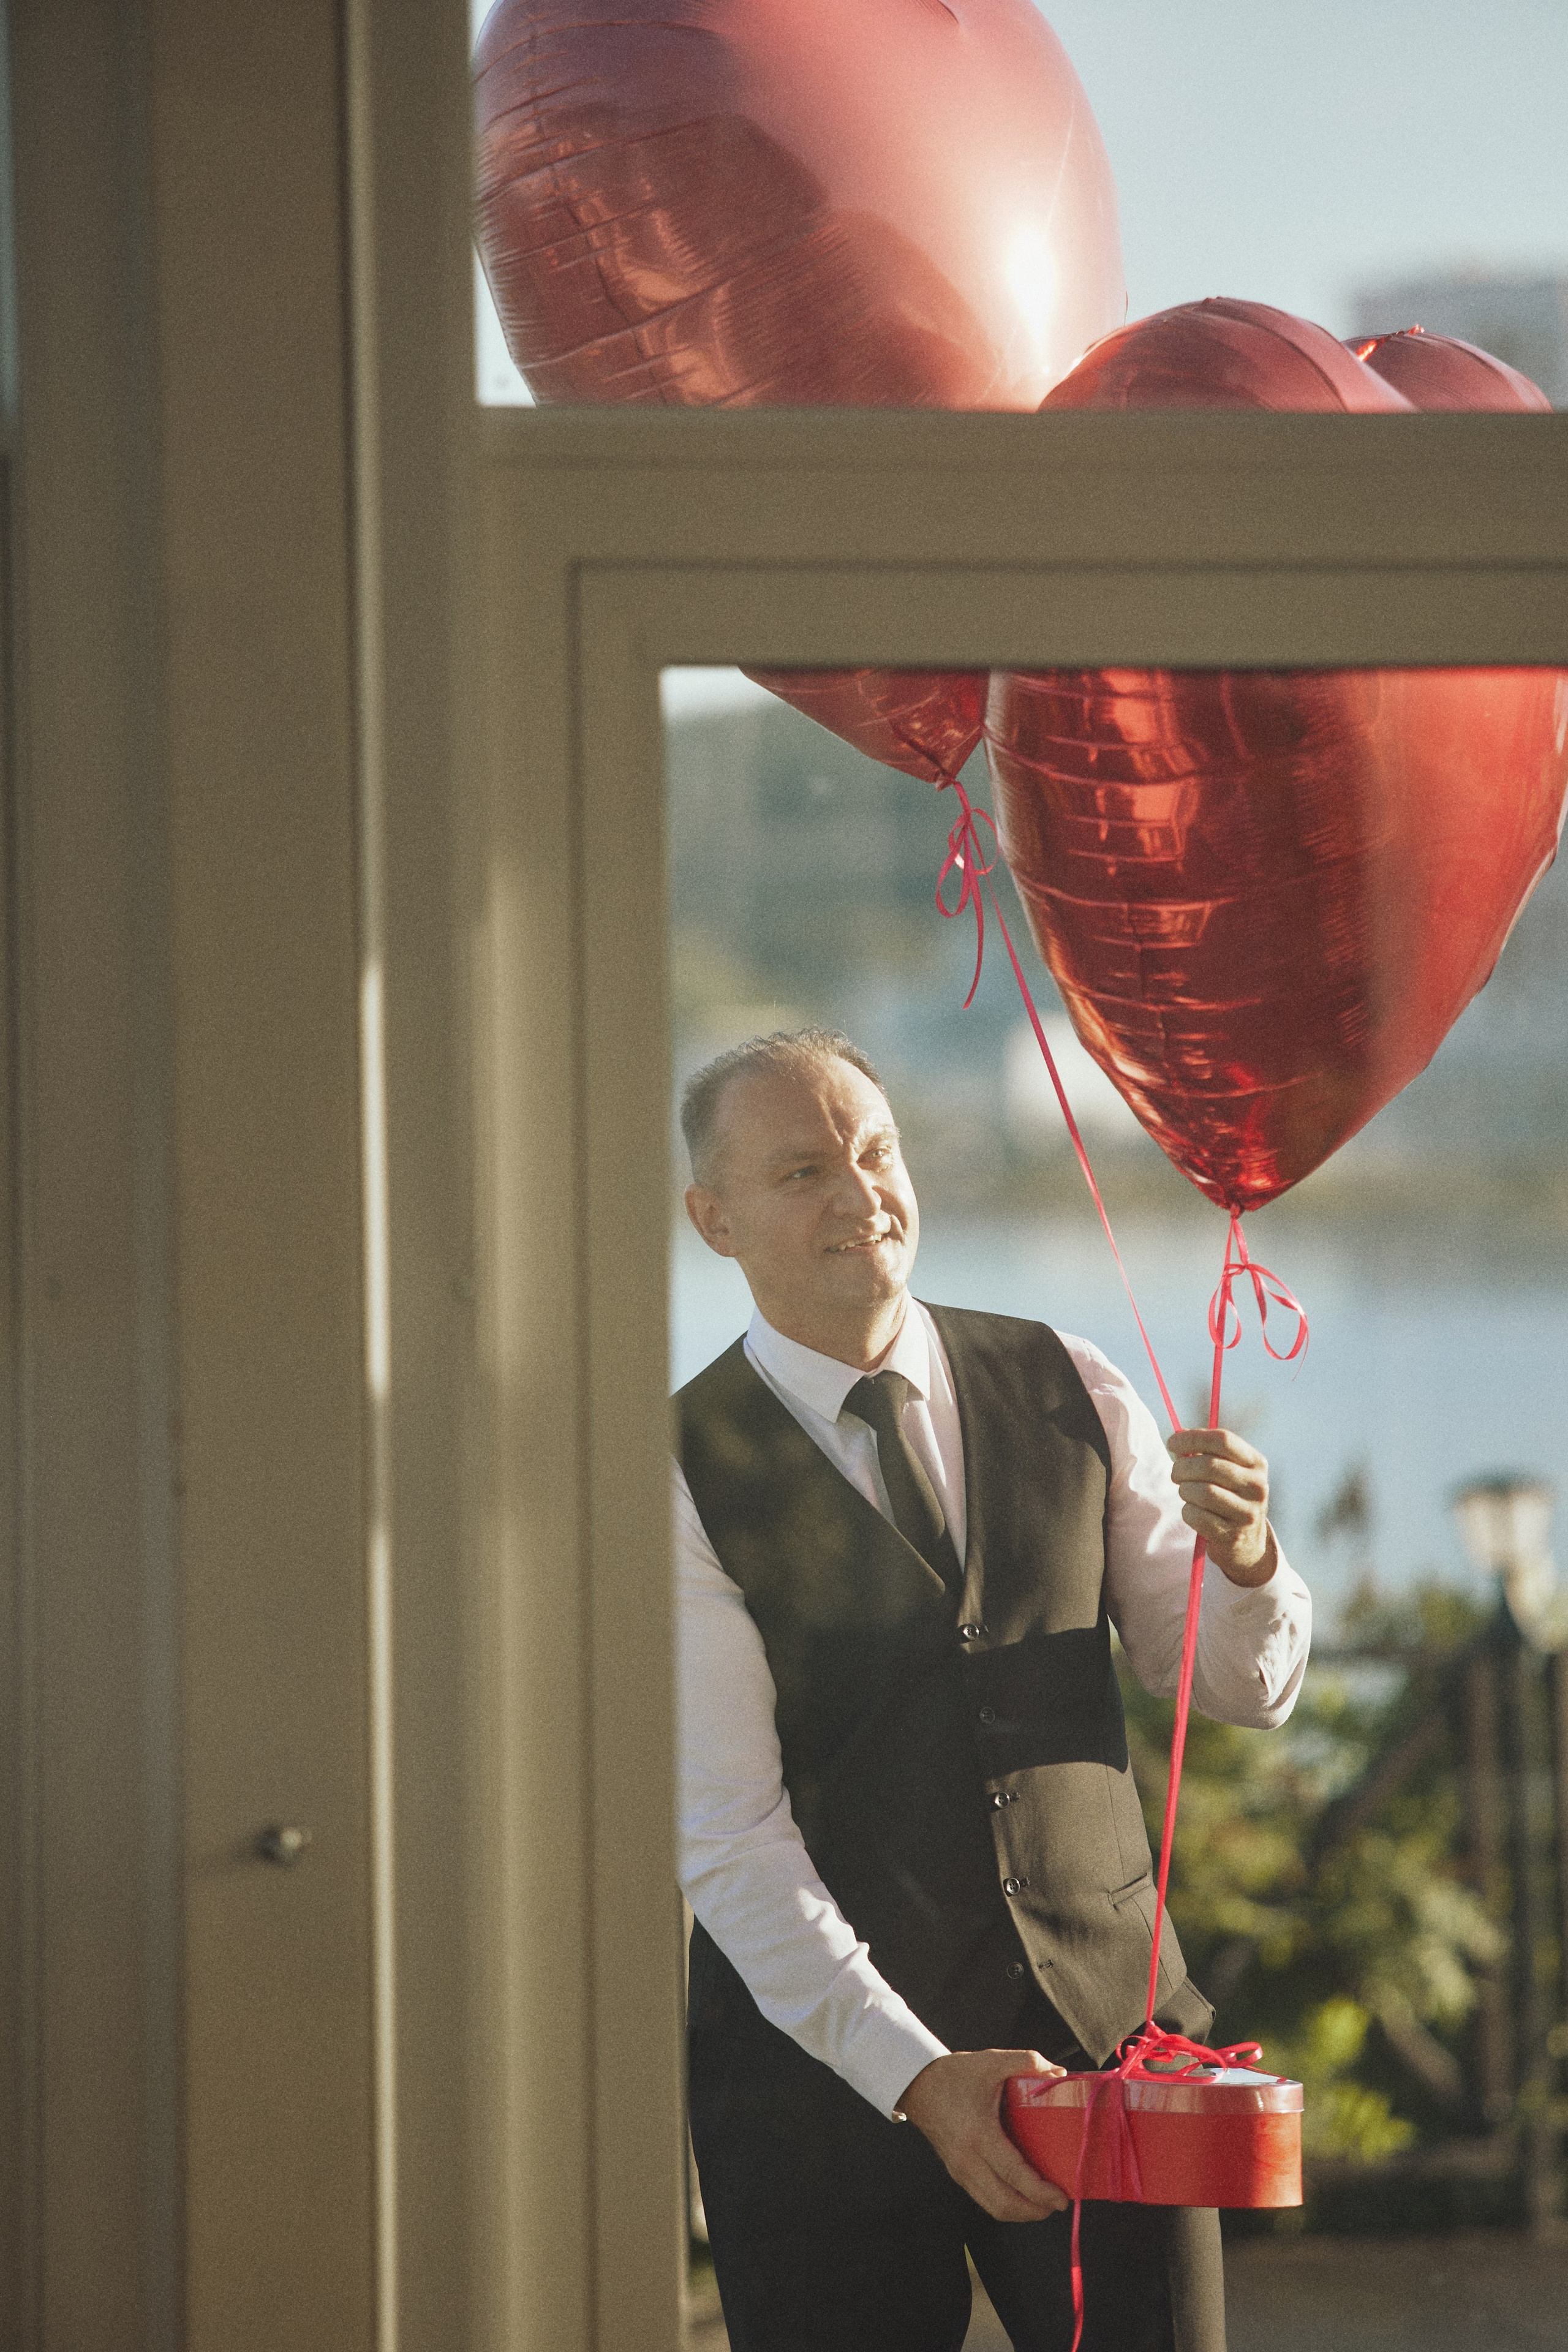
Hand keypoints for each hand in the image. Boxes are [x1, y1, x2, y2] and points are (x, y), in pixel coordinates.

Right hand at [894, 2049, 1068, 2220]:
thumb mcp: (991, 2061)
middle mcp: (968, 2159)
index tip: (1061, 2197)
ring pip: (993, 2207)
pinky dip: (1006, 2203)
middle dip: (1035, 2210)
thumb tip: (1058, 2073)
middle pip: (1005, 2203)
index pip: (1014, 2174)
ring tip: (1043, 2204)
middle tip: (1057, 2203)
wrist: (917, 2085)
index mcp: (979, 2134)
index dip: (1040, 2191)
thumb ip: (1027, 2061)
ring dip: (1021, 2212)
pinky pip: (984, 2199)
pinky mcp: (956, 2172)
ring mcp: (960, 2170)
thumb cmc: (954, 2075)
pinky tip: (1020, 2193)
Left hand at [1167, 1427, 1275, 1586]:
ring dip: (1185, 1491)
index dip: (1192, 1438)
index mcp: (1256, 1463)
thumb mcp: (1228, 1471)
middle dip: (1182, 1467)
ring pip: (1202, 1492)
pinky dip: (1187, 1512)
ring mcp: (1247, 1513)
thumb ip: (1206, 1452)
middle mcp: (1257, 1487)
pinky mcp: (1233, 1536)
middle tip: (1175, 1474)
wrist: (1248, 1543)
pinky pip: (1197, 1516)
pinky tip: (1193, 1512)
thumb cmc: (1229, 1497)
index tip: (1172, 1442)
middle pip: (1209, 1465)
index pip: (1223, 1440)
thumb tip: (1177, 1440)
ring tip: (1186, 1493)